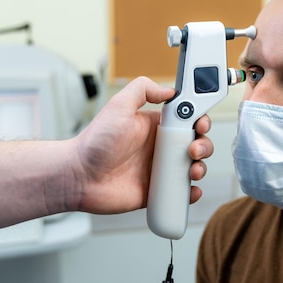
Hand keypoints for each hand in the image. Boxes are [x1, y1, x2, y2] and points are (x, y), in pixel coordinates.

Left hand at [71, 76, 212, 213]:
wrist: (79, 176)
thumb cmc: (95, 142)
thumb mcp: (118, 105)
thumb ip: (142, 90)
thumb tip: (169, 89)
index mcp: (155, 126)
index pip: (187, 120)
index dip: (199, 121)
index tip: (200, 124)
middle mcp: (160, 147)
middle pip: (196, 144)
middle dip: (203, 146)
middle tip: (193, 149)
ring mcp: (159, 170)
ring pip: (193, 168)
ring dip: (201, 168)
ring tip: (191, 170)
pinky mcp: (156, 191)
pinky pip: (180, 192)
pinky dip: (192, 193)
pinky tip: (191, 191)